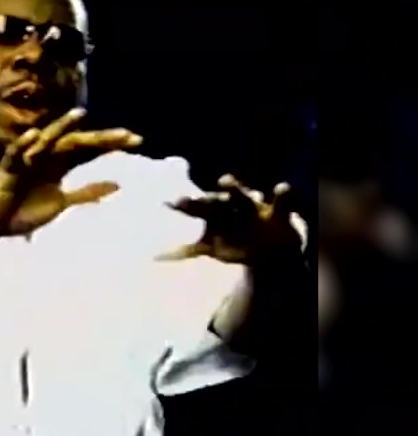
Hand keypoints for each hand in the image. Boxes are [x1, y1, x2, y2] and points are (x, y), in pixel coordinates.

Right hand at [0, 107, 142, 237]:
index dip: (111, 144)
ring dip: (61, 128)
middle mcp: (46, 158)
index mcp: (59, 166)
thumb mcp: (60, 204)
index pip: (89, 151)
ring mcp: (26, 161)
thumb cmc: (22, 212)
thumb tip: (117, 184)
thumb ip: (86, 193)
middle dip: (99, 138)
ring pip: (46, 141)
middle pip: (75, 143)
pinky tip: (35, 134)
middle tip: (126, 135)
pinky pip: (15, 153)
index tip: (137, 140)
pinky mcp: (6, 169)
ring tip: (79, 114)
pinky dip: (23, 144)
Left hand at [157, 174, 305, 265]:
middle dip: (202, 198)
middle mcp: (231, 206)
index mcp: (215, 214)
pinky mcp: (279, 213)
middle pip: (215, 200)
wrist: (274, 247)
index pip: (197, 209)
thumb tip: (154, 257)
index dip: (184, 206)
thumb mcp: (212, 246)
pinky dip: (283, 194)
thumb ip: (187, 250)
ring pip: (242, 196)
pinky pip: (282, 203)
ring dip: (234, 189)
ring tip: (223, 179)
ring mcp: (254, 207)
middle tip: (185, 196)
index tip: (169, 202)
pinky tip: (282, 187)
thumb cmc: (236, 240)